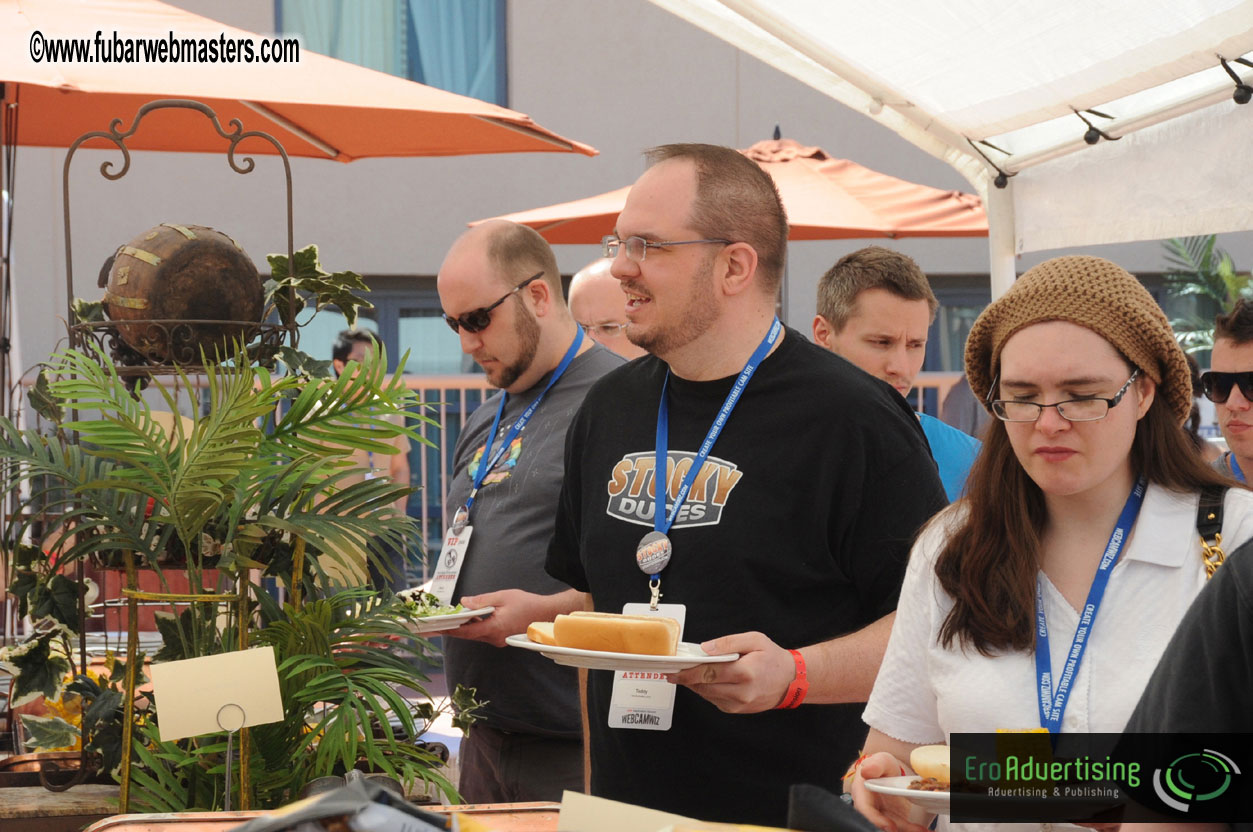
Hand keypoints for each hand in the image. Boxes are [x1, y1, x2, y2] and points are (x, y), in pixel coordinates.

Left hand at [443, 588, 552, 647]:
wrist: (545, 613)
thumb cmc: (527, 604)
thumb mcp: (502, 597)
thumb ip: (481, 600)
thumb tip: (464, 602)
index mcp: (494, 628)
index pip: (466, 632)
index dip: (450, 629)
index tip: (437, 628)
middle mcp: (495, 638)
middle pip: (469, 635)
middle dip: (455, 628)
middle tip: (440, 622)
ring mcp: (499, 640)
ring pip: (477, 635)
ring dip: (466, 627)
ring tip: (453, 617)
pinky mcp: (502, 638)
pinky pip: (485, 634)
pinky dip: (476, 627)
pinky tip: (472, 618)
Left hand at [665, 631, 794, 713]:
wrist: (791, 681)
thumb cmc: (773, 658)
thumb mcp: (755, 640)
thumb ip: (728, 643)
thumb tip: (706, 649)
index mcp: (745, 673)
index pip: (709, 673)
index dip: (688, 672)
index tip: (673, 670)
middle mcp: (742, 692)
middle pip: (704, 686)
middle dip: (686, 679)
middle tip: (673, 671)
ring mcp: (739, 704)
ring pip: (707, 695)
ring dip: (695, 685)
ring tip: (686, 674)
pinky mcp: (737, 710)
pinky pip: (715, 700)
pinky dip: (707, 690)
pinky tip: (705, 681)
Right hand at [848, 753, 930, 831]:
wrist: (888, 773)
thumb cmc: (882, 767)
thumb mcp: (881, 761)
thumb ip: (875, 764)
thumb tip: (866, 771)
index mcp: (862, 792)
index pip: (864, 808)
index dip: (875, 819)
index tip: (889, 826)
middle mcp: (870, 808)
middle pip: (878, 823)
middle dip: (892, 829)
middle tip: (910, 831)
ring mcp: (882, 816)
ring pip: (892, 827)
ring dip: (907, 830)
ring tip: (923, 831)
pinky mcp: (894, 820)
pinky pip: (903, 827)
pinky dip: (913, 829)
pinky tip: (925, 830)